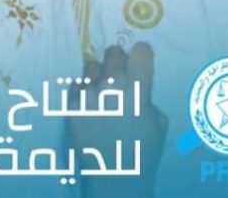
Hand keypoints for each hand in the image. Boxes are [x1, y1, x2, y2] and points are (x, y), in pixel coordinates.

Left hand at [67, 44, 166, 197]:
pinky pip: (76, 85)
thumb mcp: (157, 122)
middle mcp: (111, 86)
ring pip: (91, 66)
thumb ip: (146, 96)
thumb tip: (136, 82)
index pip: (140, 51)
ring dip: (98, 75)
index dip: (142, 54)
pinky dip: (83, 92)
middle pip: (113, 52)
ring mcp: (88, 94)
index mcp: (138, 89)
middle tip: (119, 73)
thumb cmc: (143, 151)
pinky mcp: (70, 104)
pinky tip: (90, 107)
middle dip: (118, 60)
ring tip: (102, 93)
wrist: (115, 175)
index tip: (141, 58)